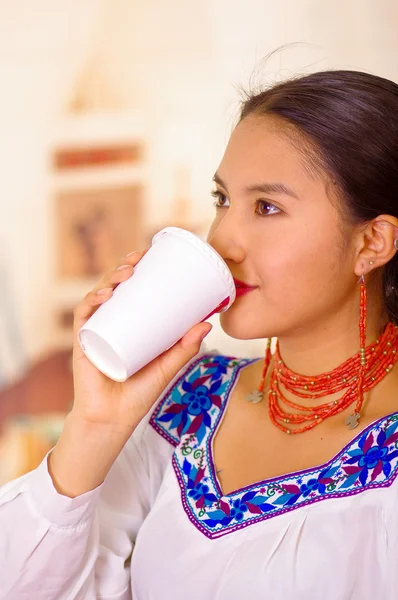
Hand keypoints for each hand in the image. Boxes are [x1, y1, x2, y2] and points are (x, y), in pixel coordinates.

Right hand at [49, 249, 211, 496]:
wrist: (114, 421)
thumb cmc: (139, 395)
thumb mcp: (167, 367)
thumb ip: (185, 348)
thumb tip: (208, 323)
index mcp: (128, 325)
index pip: (130, 291)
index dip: (137, 270)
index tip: (151, 254)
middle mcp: (109, 324)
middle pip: (113, 288)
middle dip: (123, 267)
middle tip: (139, 256)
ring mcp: (95, 332)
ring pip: (97, 297)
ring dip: (109, 279)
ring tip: (127, 271)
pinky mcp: (84, 344)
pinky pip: (83, 317)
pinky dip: (92, 302)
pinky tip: (105, 295)